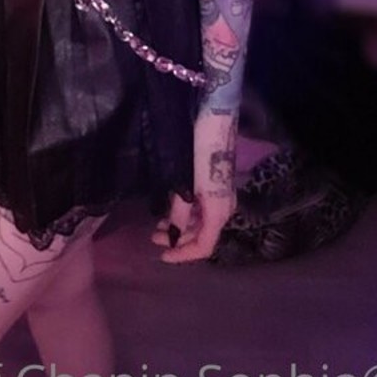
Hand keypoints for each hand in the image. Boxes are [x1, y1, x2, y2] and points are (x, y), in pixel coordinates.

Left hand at [151, 109, 237, 262]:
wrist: (216, 119)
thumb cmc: (200, 151)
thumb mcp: (185, 183)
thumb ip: (179, 212)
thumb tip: (173, 235)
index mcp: (219, 212)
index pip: (204, 246)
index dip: (184, 255)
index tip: (162, 257)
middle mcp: (224, 208)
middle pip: (203, 236)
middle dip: (178, 240)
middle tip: (152, 238)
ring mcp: (222, 196)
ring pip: (202, 222)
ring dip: (181, 227)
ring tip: (158, 226)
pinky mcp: (217, 185)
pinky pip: (203, 209)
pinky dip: (186, 214)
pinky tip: (171, 210)